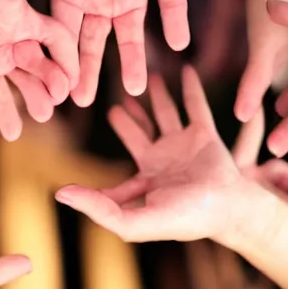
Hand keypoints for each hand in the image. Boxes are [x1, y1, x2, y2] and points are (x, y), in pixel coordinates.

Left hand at [55, 66, 287, 243]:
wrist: (228, 209)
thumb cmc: (183, 219)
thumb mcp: (134, 219)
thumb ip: (98, 209)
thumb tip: (59, 194)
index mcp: (146, 183)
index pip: (119, 181)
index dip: (100, 185)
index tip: (78, 174)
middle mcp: (163, 163)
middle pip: (140, 136)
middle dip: (128, 122)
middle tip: (114, 107)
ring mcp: (184, 146)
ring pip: (165, 115)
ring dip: (157, 98)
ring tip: (148, 80)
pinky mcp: (204, 134)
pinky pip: (195, 104)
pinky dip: (190, 87)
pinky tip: (185, 69)